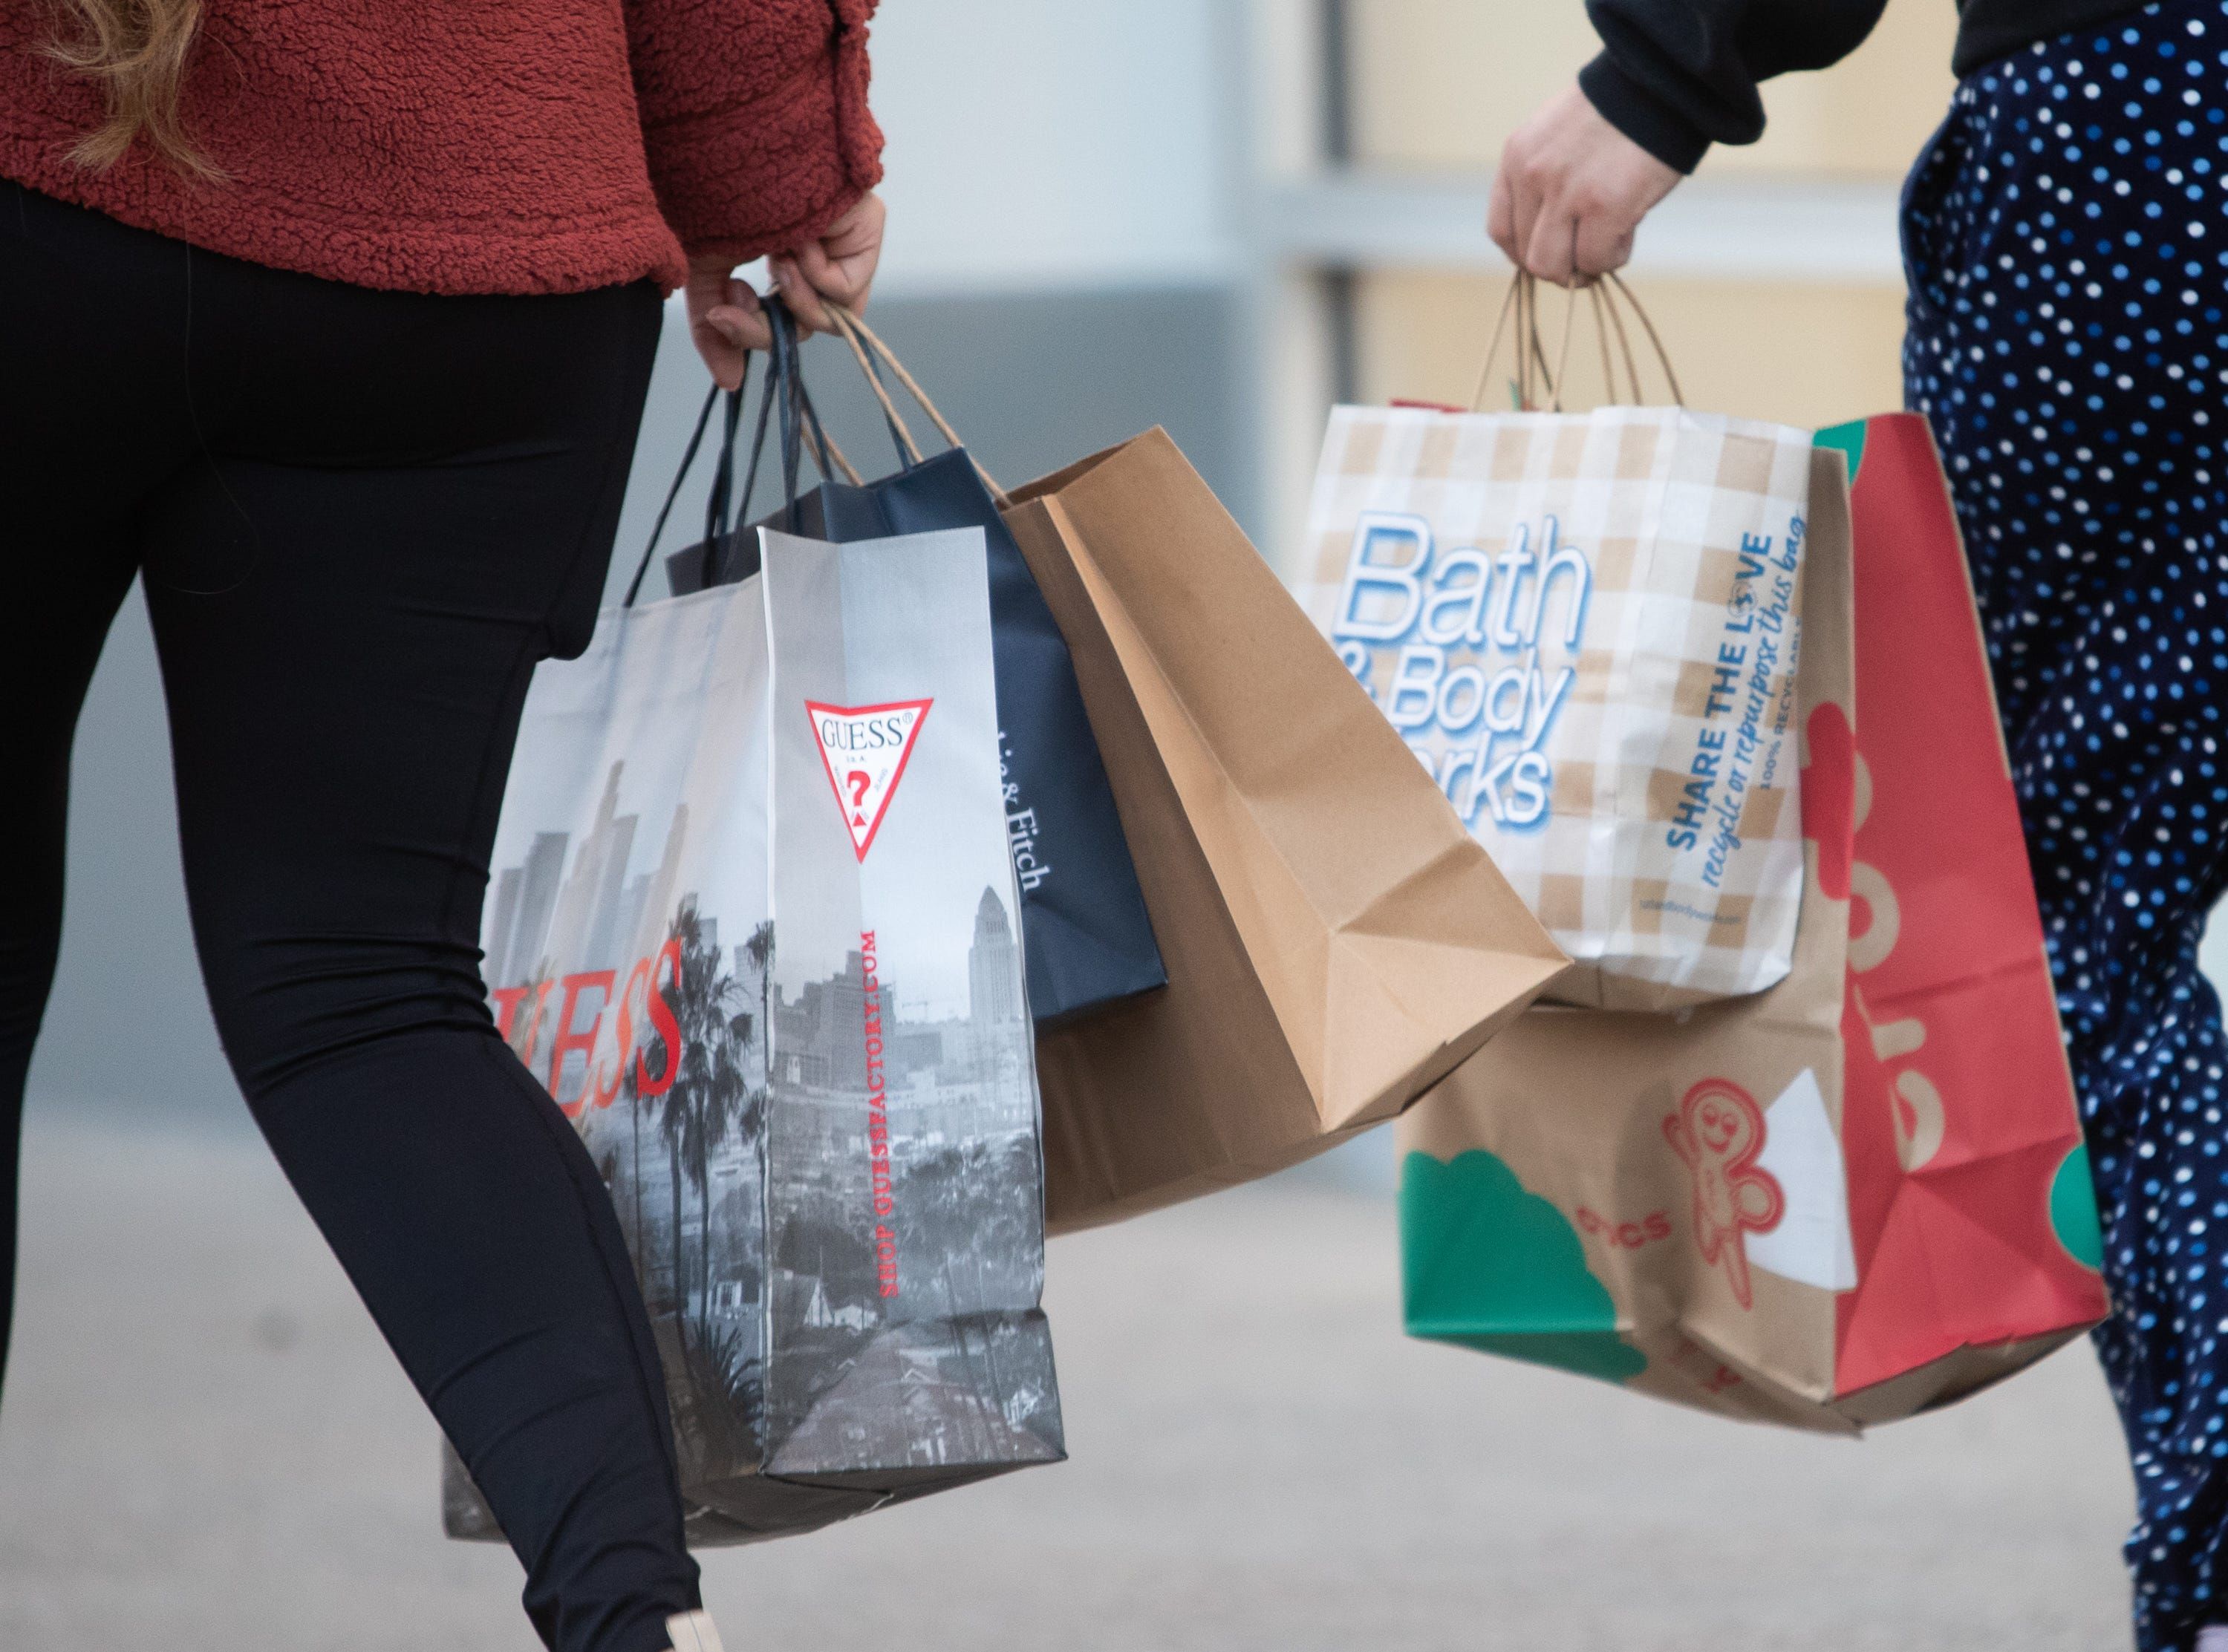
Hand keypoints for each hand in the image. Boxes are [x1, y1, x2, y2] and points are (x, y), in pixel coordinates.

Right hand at [683, 191, 886, 386]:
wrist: (726, 135)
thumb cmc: (710, 189)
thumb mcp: (704, 265)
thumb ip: (713, 325)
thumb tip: (729, 384)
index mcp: (781, 255)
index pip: (780, 322)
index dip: (752, 335)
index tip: (719, 318)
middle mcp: (819, 249)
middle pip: (806, 327)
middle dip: (766, 328)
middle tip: (735, 305)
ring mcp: (847, 238)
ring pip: (832, 317)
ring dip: (795, 300)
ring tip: (775, 260)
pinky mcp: (869, 225)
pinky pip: (848, 290)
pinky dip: (815, 278)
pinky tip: (796, 244)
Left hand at [1488, 85, 1680, 284]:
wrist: (1661, 80)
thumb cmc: (1618, 110)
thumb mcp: (1558, 136)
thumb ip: (1544, 177)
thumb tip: (1550, 234)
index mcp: (1517, 157)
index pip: (1501, 230)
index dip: (1524, 255)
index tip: (1552, 255)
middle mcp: (1533, 175)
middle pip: (1527, 256)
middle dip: (1559, 266)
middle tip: (1588, 255)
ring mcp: (1566, 192)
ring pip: (1553, 267)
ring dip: (1583, 268)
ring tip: (1609, 243)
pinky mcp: (1604, 205)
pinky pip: (1595, 260)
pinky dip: (1612, 258)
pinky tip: (1629, 231)